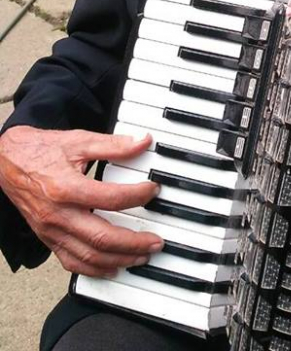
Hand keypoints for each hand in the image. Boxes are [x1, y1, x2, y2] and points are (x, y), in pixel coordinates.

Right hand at [0, 125, 162, 276]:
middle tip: (156, 241)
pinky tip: (112, 268)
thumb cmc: (42, 150)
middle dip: (134, 243)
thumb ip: (113, 145)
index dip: (138, 196)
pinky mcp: (48, 239)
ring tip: (141, 257)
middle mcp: (58, 215)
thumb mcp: (79, 141)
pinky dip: (94, 270)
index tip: (153, 190)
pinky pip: (71, 262)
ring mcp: (51, 231)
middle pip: (101, 238)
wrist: (7, 161)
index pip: (111, 199)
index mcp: (67, 188)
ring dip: (119, 260)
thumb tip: (143, 142)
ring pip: (88, 256)